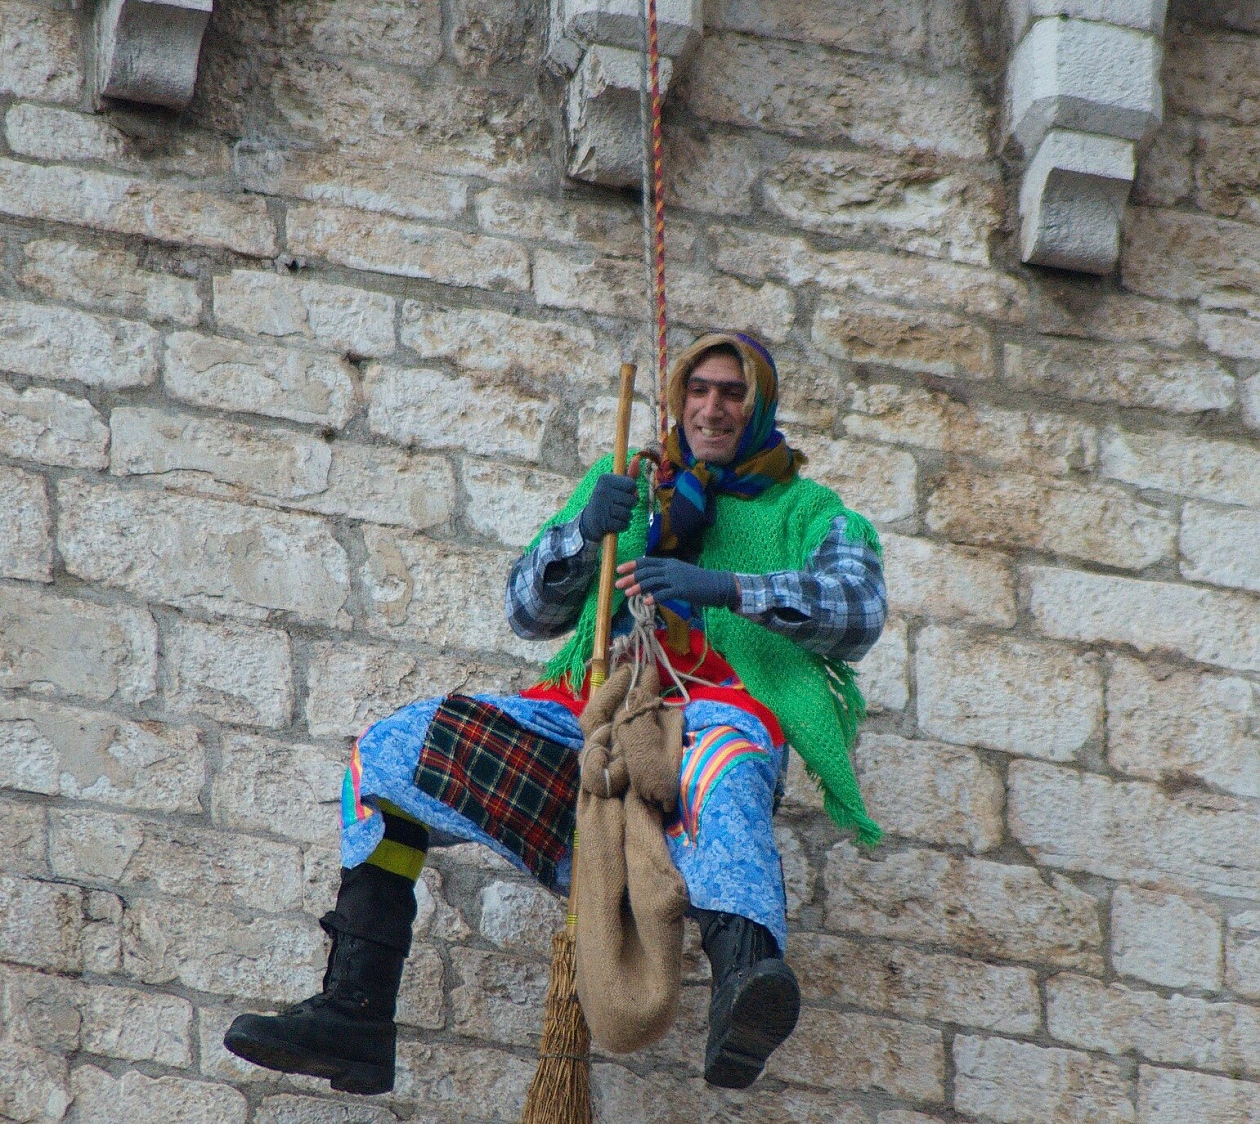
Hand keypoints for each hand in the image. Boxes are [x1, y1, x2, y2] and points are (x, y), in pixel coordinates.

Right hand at [578, 473, 637, 541]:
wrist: (589, 521)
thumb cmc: (607, 500)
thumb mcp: (615, 486)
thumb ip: (628, 475)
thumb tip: (637, 459)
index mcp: (605, 479)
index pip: (632, 484)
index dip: (631, 491)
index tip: (622, 493)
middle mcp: (602, 491)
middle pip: (632, 500)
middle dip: (629, 506)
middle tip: (618, 505)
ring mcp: (602, 507)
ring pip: (628, 514)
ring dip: (625, 516)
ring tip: (615, 514)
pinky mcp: (603, 522)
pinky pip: (624, 524)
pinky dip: (622, 526)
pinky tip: (613, 523)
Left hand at [615, 557, 738, 608]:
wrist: (717, 584)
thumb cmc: (698, 582)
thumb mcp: (679, 575)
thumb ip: (664, 578)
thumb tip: (648, 586)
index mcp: (669, 563)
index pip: (646, 562)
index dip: (631, 565)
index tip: (619, 569)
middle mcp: (670, 568)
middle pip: (646, 571)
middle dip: (630, 577)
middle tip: (617, 584)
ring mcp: (676, 578)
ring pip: (652, 581)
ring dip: (638, 587)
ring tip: (627, 593)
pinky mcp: (682, 589)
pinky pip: (665, 593)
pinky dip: (654, 597)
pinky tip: (645, 602)